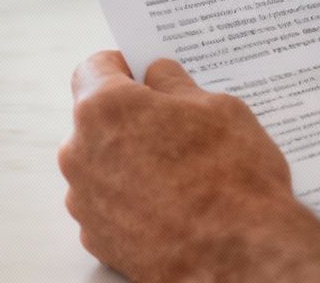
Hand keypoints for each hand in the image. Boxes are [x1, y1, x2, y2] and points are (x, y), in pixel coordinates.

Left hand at [60, 52, 319, 282]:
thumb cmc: (232, 177)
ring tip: (180, 169)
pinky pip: (109, 203)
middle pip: (96, 118)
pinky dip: (132, 199)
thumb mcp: (218, 107)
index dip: (122, 65)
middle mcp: (80, 153)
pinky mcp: (97, 239)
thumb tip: (160, 76)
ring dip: (130, 158)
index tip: (145, 71)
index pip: (94, 68)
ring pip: (101, 162)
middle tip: (175, 122)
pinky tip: (172, 202)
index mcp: (105, 108)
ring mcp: (85, 201)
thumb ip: (177, 86)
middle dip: (130, 115)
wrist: (239, 256)